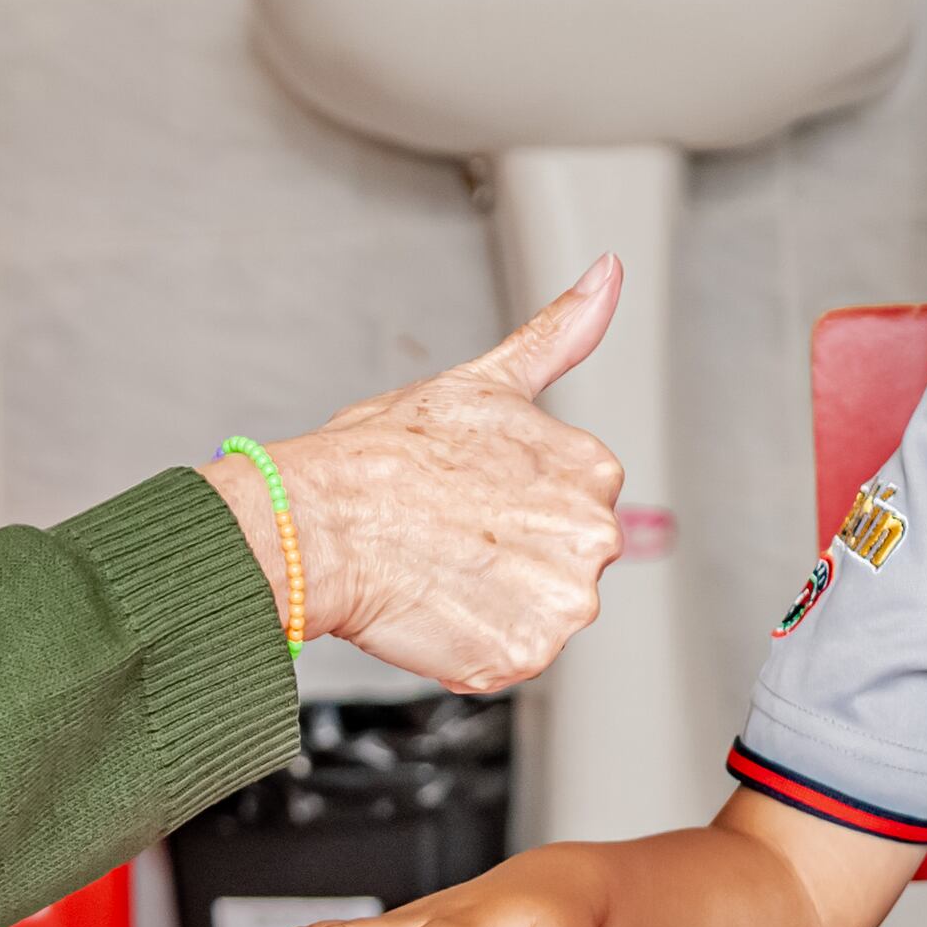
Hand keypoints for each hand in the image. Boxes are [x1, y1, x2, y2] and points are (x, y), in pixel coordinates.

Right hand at [202, 260, 626, 695]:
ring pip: (535, 612)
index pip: (572, 506)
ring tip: (438, 565)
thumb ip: (560, 334)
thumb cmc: (384, 452)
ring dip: (492, 601)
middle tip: (447, 532)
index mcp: (593, 471)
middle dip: (510, 555)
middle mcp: (594, 538)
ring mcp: (560, 602)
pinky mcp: (522, 655)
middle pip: (560, 563)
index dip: (511, 505)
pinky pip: (505, 655)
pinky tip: (435, 602)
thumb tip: (610, 271)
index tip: (467, 495)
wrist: (316, 519)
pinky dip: (471, 641)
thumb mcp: (483, 381)